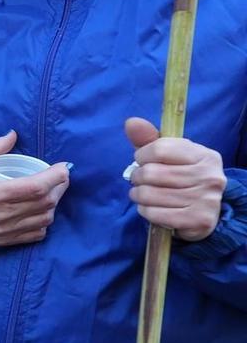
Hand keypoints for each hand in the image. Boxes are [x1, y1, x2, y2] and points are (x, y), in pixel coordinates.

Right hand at [0, 130, 71, 247]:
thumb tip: (13, 135)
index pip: (35, 187)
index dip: (55, 176)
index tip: (63, 167)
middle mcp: (2, 215)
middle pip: (45, 202)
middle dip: (59, 187)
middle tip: (60, 176)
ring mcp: (7, 230)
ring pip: (45, 218)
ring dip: (53, 204)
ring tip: (51, 192)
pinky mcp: (8, 241)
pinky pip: (37, 233)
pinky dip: (44, 221)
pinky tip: (40, 211)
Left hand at [125, 117, 226, 241]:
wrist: (200, 213)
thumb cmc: (180, 179)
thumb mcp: (168, 156)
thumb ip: (148, 139)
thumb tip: (131, 122)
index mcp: (205, 155)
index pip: (160, 148)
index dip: (142, 155)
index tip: (143, 161)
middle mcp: (210, 176)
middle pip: (152, 173)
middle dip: (137, 177)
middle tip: (140, 181)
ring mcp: (207, 200)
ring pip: (150, 194)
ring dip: (138, 195)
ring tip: (143, 194)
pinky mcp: (198, 220)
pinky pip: (154, 213)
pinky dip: (144, 211)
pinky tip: (150, 208)